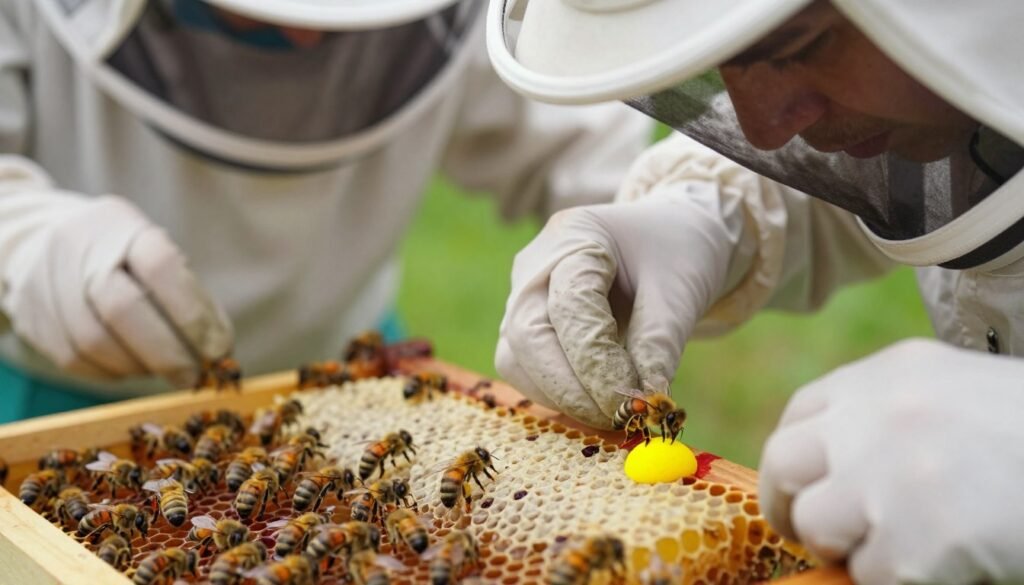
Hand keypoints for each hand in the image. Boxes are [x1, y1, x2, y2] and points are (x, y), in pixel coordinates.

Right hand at [1, 196, 232, 384]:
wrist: (39, 242)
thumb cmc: (118, 253)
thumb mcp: (152, 251)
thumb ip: (186, 293)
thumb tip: (219, 350)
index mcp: (122, 226)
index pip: (162, 267)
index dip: (194, 315)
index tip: (220, 350)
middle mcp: (79, 250)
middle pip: (123, 308)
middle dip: (168, 353)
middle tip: (195, 376)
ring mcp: (49, 283)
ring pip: (96, 342)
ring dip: (141, 367)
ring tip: (165, 370)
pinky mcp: (33, 319)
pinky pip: (76, 360)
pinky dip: (113, 372)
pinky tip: (133, 367)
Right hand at [495, 185, 740, 427]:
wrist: (671, 238)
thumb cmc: (678, 254)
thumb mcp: (682, 291)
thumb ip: (660, 343)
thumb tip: (646, 400)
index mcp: (575, 236)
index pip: (570, 306)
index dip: (596, 361)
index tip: (633, 400)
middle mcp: (536, 266)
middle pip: (527, 336)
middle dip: (569, 388)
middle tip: (618, 417)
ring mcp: (524, 296)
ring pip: (515, 359)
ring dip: (560, 396)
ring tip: (613, 413)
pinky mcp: (526, 326)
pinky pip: (526, 370)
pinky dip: (559, 394)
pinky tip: (599, 403)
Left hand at [760, 339, 1023, 583]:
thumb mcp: (956, 395)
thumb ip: (888, 419)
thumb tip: (831, 472)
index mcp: (889, 375)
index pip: (801, 414)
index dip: (796, 459)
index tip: (800, 487)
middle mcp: (876, 418)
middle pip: (786, 463)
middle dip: (789, 505)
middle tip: (809, 534)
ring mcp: (888, 479)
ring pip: (819, 527)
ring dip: (852, 549)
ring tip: (909, 546)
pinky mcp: (913, 544)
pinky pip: (872, 576)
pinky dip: (902, 579)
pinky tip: (953, 562)